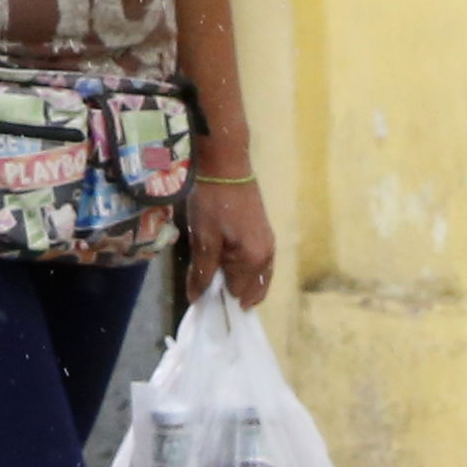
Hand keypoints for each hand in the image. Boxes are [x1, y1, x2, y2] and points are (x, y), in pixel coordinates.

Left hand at [188, 177, 275, 307]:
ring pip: (258, 277)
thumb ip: (202, 272)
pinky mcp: (264, 234)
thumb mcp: (203, 239)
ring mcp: (269, 244)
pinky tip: (228, 268)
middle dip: (234, 294)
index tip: (202, 299)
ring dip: (241, 283)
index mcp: (254, 260)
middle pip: (254, 289)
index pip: (238, 294)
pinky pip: (259, 264)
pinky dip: (246, 271)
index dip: (220, 299)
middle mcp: (268, 256)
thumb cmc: (212, 203)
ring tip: (218, 284)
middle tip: (210, 294)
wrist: (226, 166)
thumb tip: (197, 300)